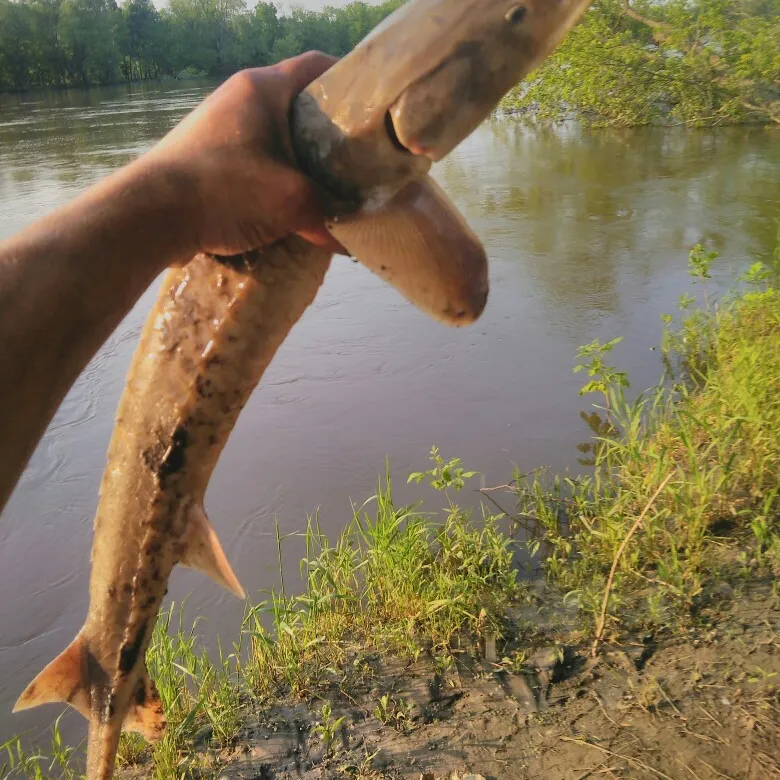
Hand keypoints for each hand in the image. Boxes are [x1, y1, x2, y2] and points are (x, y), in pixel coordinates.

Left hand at [146, 51, 341, 256]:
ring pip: (277, 137)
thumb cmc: (225, 189)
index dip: (350, 80)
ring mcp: (221, 127)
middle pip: (300, 105)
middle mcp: (240, 98)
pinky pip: (256, 160)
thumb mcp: (291, 202)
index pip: (317, 65)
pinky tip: (291, 206)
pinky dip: (277, 177)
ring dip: (302, 161)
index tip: (372, 107)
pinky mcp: (208, 156)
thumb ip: (328, 216)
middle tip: (357, 159)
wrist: (151, 214)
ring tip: (328, 187)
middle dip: (330, 132)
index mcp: (263, 88)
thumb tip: (350, 242)